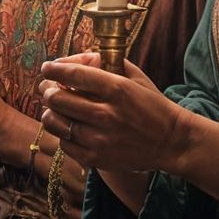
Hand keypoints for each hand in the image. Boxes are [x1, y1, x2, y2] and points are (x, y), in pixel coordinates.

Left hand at [38, 54, 189, 173]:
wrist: (171, 141)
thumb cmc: (152, 105)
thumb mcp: (136, 77)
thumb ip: (107, 64)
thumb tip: (76, 60)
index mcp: (117, 89)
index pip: (73, 74)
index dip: (54, 69)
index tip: (47, 67)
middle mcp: (105, 114)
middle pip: (57, 98)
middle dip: (48, 90)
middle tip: (49, 88)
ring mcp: (98, 139)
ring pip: (55, 122)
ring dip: (50, 112)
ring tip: (56, 108)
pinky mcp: (95, 158)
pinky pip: (63, 143)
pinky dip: (63, 133)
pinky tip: (71, 127)